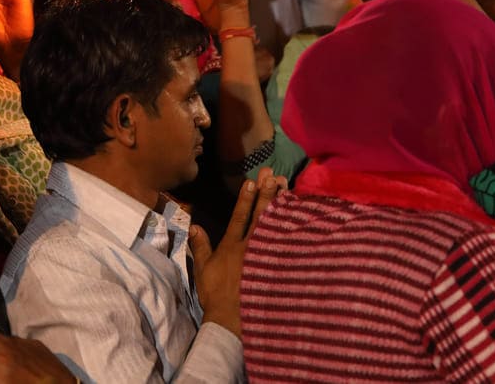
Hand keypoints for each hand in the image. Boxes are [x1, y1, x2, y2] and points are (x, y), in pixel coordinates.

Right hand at [191, 168, 284, 334]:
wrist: (231, 319)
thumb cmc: (215, 295)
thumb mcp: (203, 270)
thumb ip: (200, 247)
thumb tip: (195, 226)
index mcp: (230, 246)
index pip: (238, 217)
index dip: (245, 198)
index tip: (252, 181)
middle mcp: (248, 247)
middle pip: (259, 216)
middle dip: (265, 193)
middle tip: (272, 175)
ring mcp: (263, 256)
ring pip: (273, 225)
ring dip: (279, 204)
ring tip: (285, 186)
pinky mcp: (275, 267)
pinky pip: (284, 243)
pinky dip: (290, 228)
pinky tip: (298, 216)